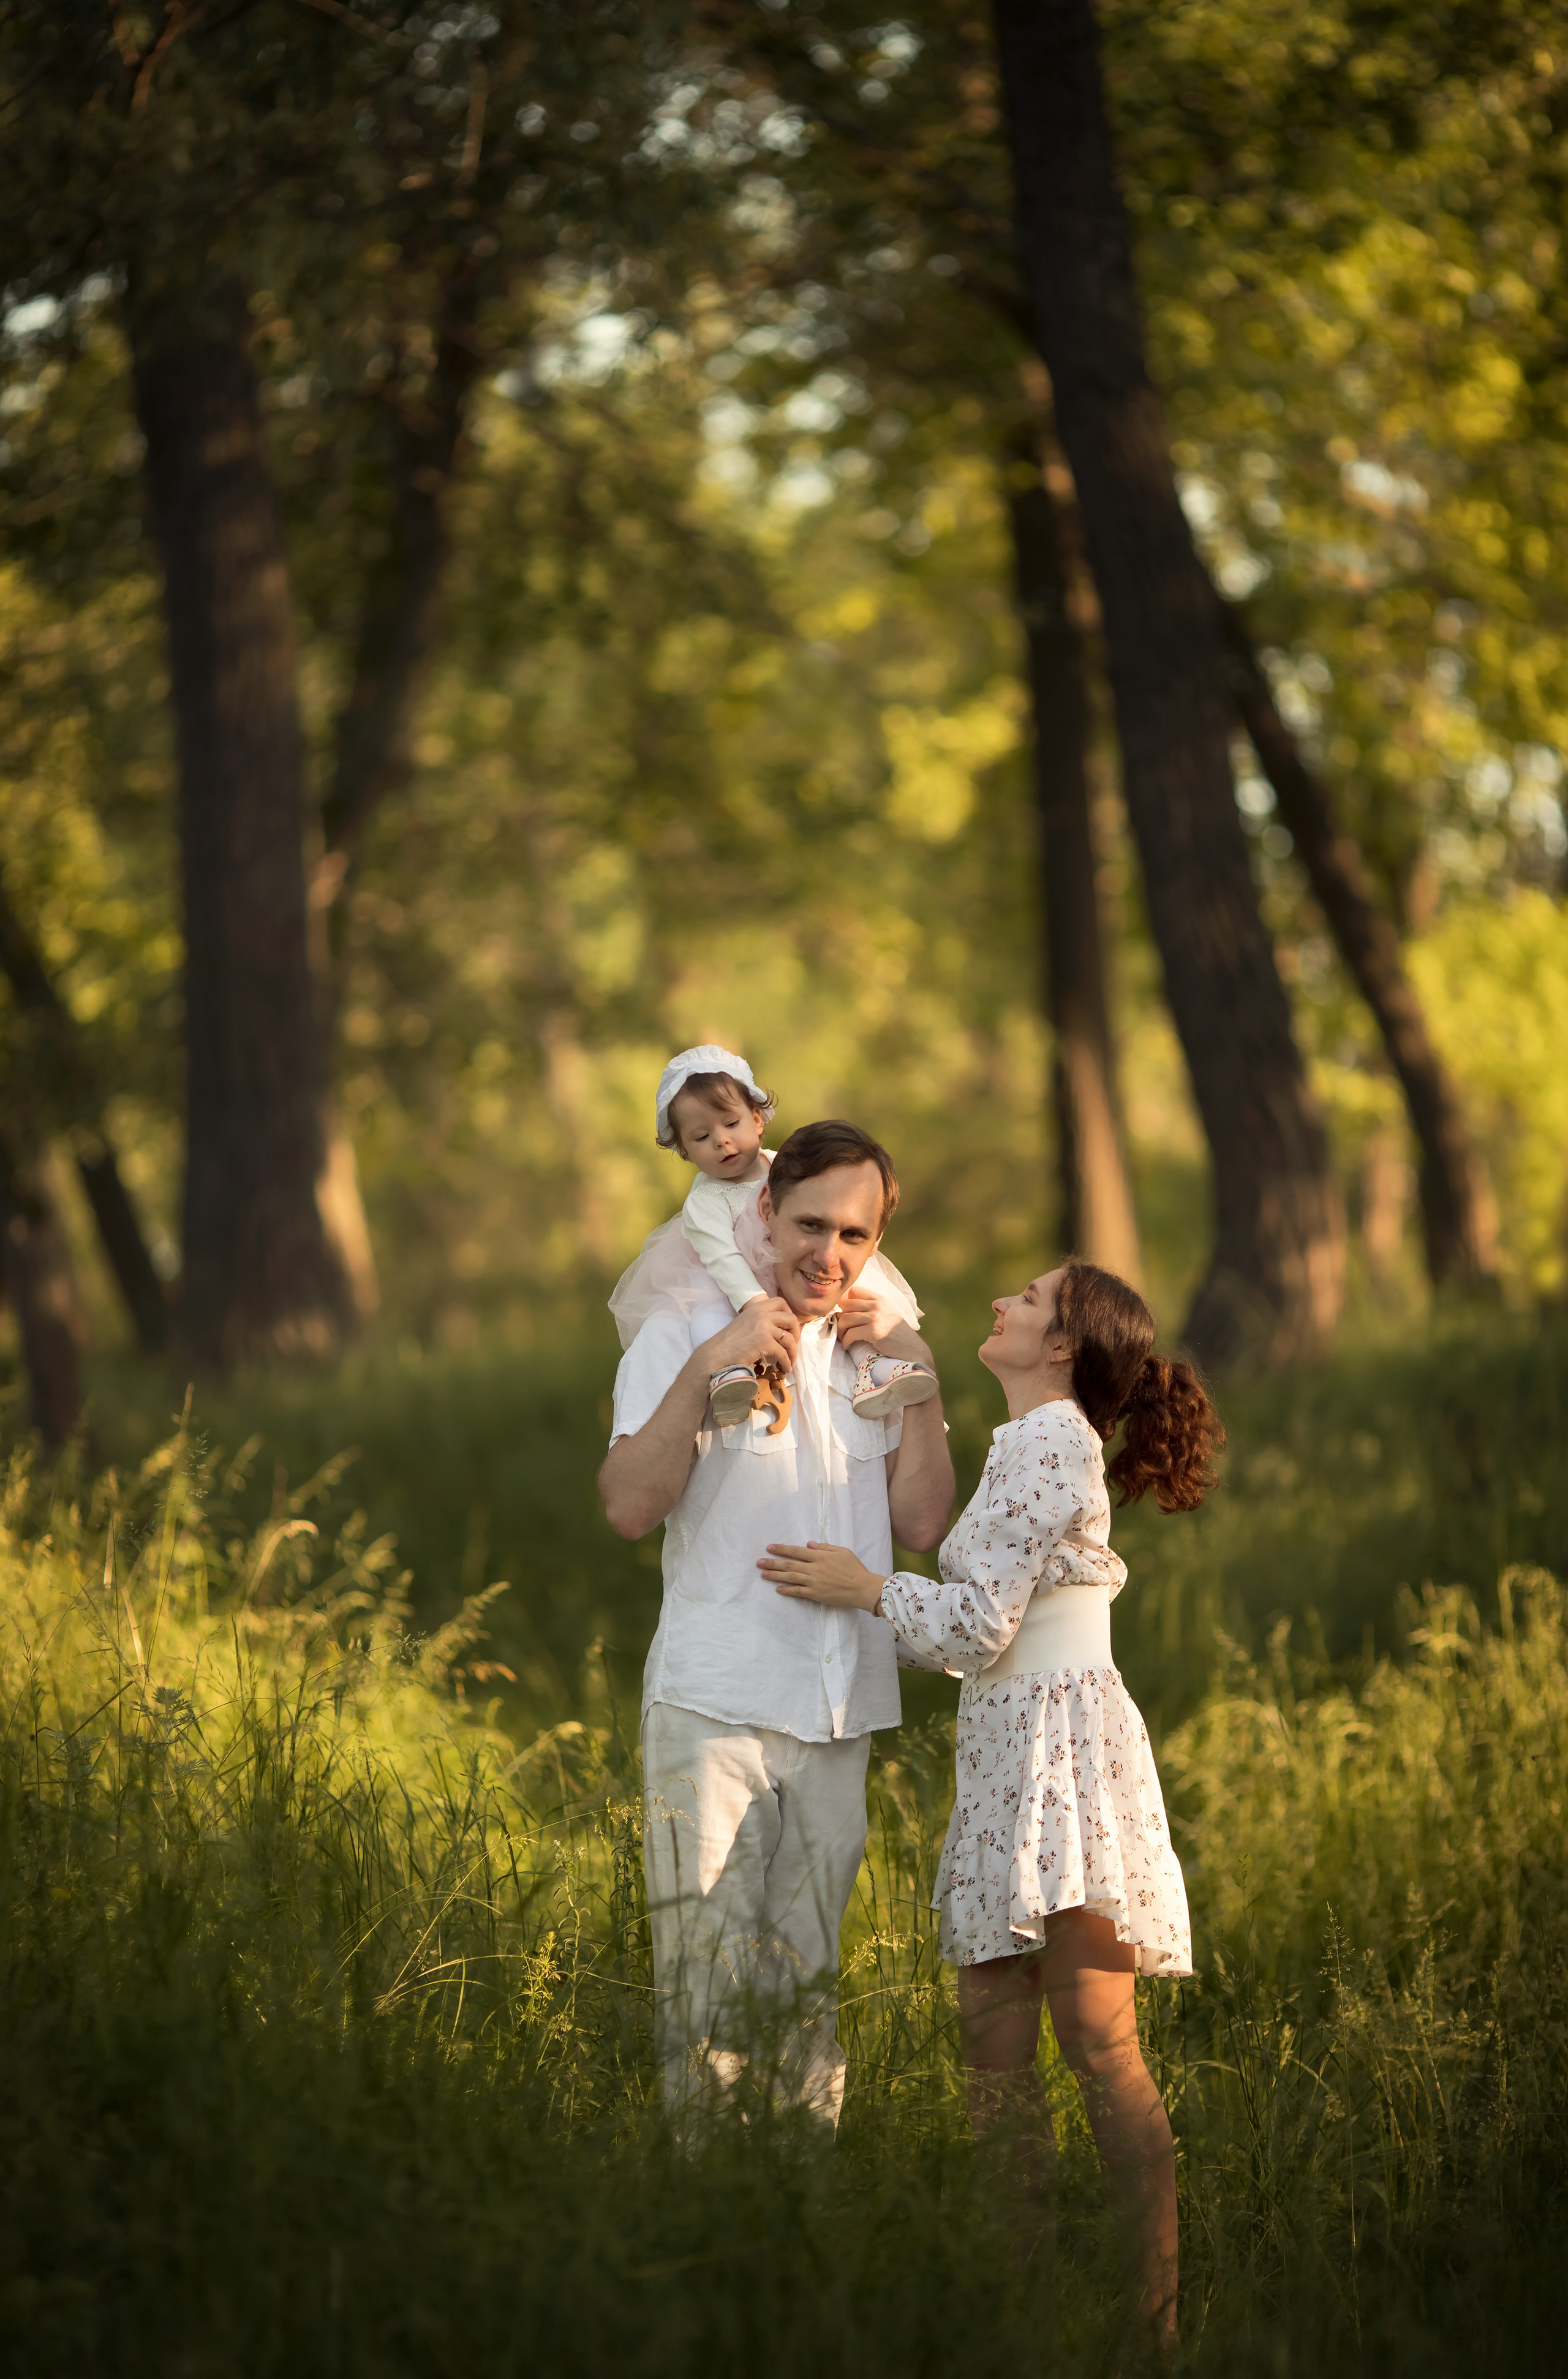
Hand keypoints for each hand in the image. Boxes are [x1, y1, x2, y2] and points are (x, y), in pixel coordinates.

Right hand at [698, 1296, 798, 1376]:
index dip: (789, 1314)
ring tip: (790, 1361)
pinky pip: (783, 1352)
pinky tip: (786, 1368)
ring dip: (793, 1352)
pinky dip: (787, 1362)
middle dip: (796, 1333)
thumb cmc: (728, 1343)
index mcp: (756, 1307)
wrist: (716, 1354)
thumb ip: (759, 1321)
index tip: (789, 1327)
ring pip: (789, 1338)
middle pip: (791, 1318)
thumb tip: (777, 1329)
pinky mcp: (764, 1341)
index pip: (781, 1302)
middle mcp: (761, 1313)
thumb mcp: (744, 1322)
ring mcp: (764, 1327)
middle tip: (792, 1344)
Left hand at [758, 1541, 885, 1610]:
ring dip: (775, 1575)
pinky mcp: (816, 1595)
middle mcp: (814, 1568)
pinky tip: (777, 1589)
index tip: (770, 1547)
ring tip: (763, 1573)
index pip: (797, 1551)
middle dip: (773, 1562)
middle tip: (759, 1562)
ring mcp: (814, 1582)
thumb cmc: (855, 1568)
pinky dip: (787, 1590)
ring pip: (791, 1577)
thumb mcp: (842, 1551)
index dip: (782, 1549)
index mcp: (820, 1556)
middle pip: (789, 1564)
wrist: (862, 1588)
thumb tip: (809, 1544)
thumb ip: (825, 1547)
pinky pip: (798, 1592)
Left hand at [836, 1287, 930, 1368]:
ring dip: (841, 1331)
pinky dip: (846, 1341)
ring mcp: (875, 1317)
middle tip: (842, 1329)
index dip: (845, 1301)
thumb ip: (872, 1307)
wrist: (911, 1348)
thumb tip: (848, 1306)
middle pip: (846, 1305)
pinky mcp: (873, 1331)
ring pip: (845, 1319)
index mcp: (880, 1299)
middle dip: (839, 1318)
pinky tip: (847, 1346)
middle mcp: (877, 1305)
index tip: (844, 1313)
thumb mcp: (887, 1312)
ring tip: (844, 1338)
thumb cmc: (898, 1333)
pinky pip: (850, 1334)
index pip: (854, 1291)